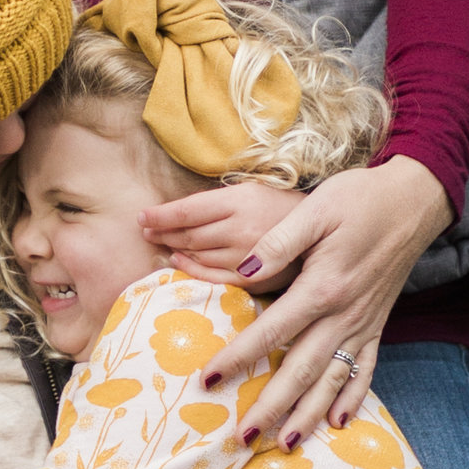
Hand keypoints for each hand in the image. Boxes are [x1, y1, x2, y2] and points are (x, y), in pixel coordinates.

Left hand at [140, 177, 301, 282]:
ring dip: (174, 249)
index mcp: (241, 201)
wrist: (326, 232)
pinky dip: (190, 269)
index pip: (188, 210)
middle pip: (189, 234)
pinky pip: (211, 276)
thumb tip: (179, 211)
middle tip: (145, 230)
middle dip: (162, 232)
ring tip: (160, 242)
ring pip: (197, 255)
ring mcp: (246, 257)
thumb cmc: (285, 207)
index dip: (160, 215)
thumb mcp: (254, 190)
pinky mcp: (253, 278)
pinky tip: (178, 262)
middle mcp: (241, 229)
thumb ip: (219, 201)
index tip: (141, 216)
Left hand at [197, 157, 451, 446]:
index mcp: (323, 287)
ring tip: (285, 443)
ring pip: (332, 379)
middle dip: (271, 406)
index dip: (237, 358)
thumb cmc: (360, 199)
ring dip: (309, 413)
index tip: (208, 381)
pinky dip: (353, 397)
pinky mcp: (378, 324)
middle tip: (242, 436)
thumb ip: (279, 243)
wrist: (414, 201)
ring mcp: (364, 324)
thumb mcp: (316, 209)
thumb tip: (245, 268)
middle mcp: (344, 315)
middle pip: (301, 370)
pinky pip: (366, 369)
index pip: (271, 332)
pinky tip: (340, 422)